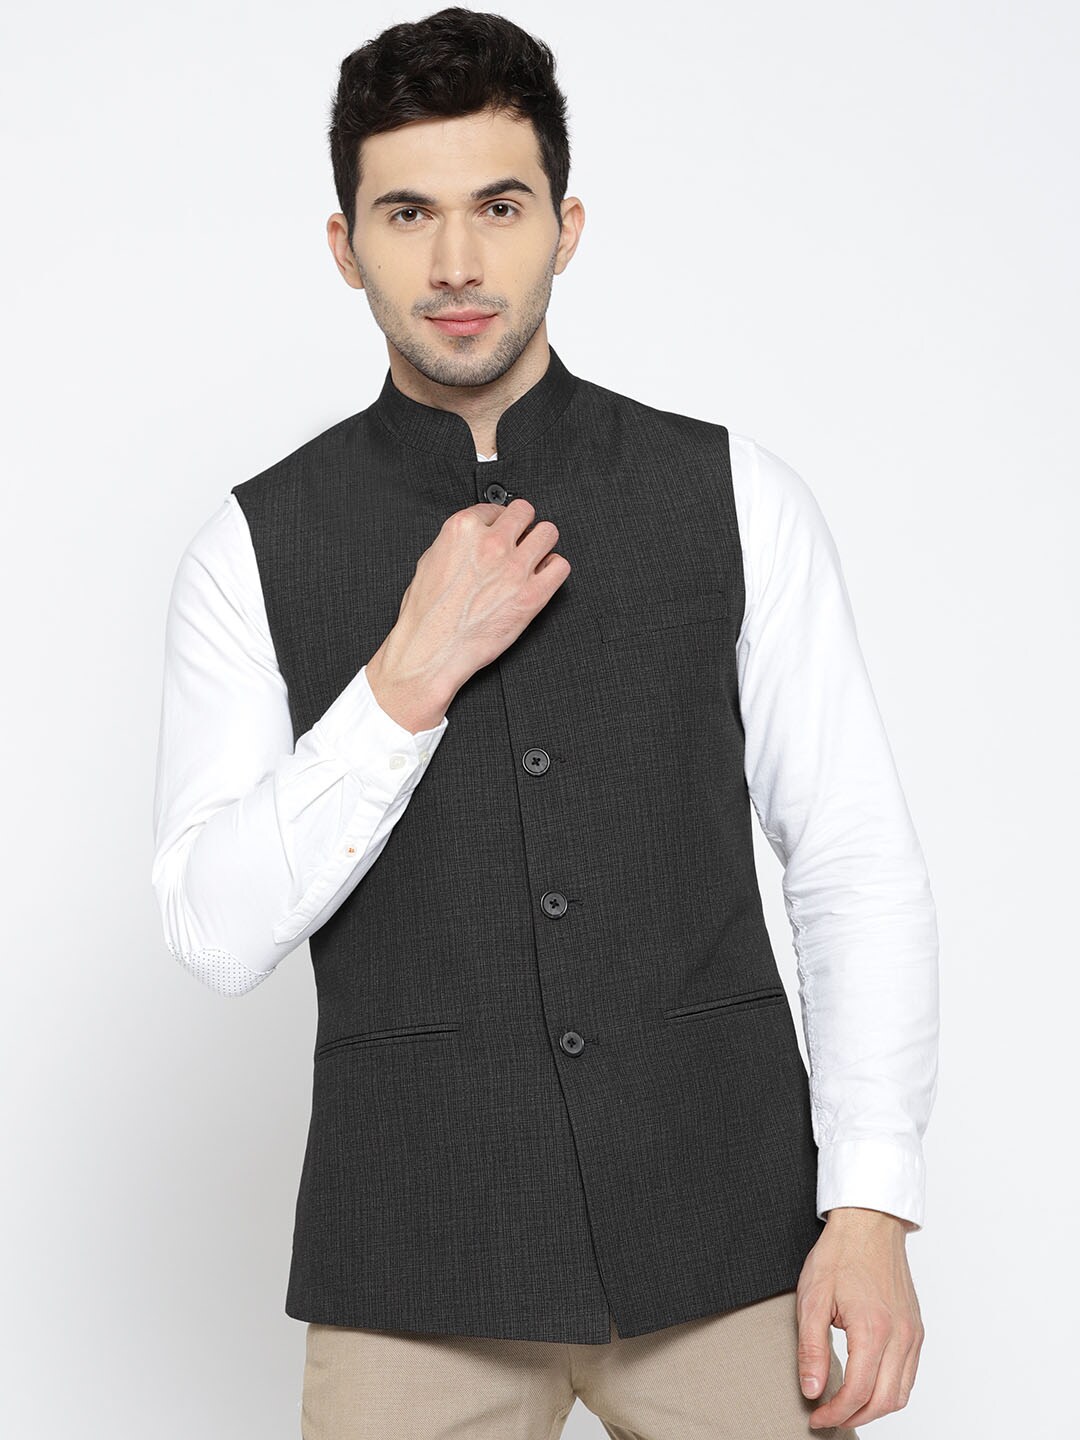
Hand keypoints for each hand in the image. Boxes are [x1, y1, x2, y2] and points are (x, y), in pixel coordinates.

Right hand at [366, 497, 569, 731]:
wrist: (432, 650)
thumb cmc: (426, 614)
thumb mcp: (429, 561)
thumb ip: (457, 543)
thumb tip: (474, 538)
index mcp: (463, 530)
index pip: (495, 507)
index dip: (499, 521)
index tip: (502, 531)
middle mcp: (491, 544)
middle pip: (525, 512)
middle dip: (523, 526)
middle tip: (520, 540)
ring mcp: (514, 568)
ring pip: (548, 533)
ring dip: (542, 543)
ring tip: (535, 556)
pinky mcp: (532, 595)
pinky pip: (560, 566)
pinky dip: (554, 570)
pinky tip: (543, 577)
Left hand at [795, 1206, 924, 1429]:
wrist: (869, 1224)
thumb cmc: (840, 1254)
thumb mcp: (812, 1298)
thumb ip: (812, 1349)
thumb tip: (813, 1389)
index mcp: (873, 1329)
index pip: (858, 1392)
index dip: (835, 1412)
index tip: (816, 1417)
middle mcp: (901, 1336)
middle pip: (885, 1402)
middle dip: (855, 1417)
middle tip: (828, 1417)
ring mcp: (913, 1333)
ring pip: (902, 1393)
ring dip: (875, 1408)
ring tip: (846, 1406)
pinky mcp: (917, 1329)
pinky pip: (909, 1374)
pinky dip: (890, 1390)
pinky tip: (868, 1385)